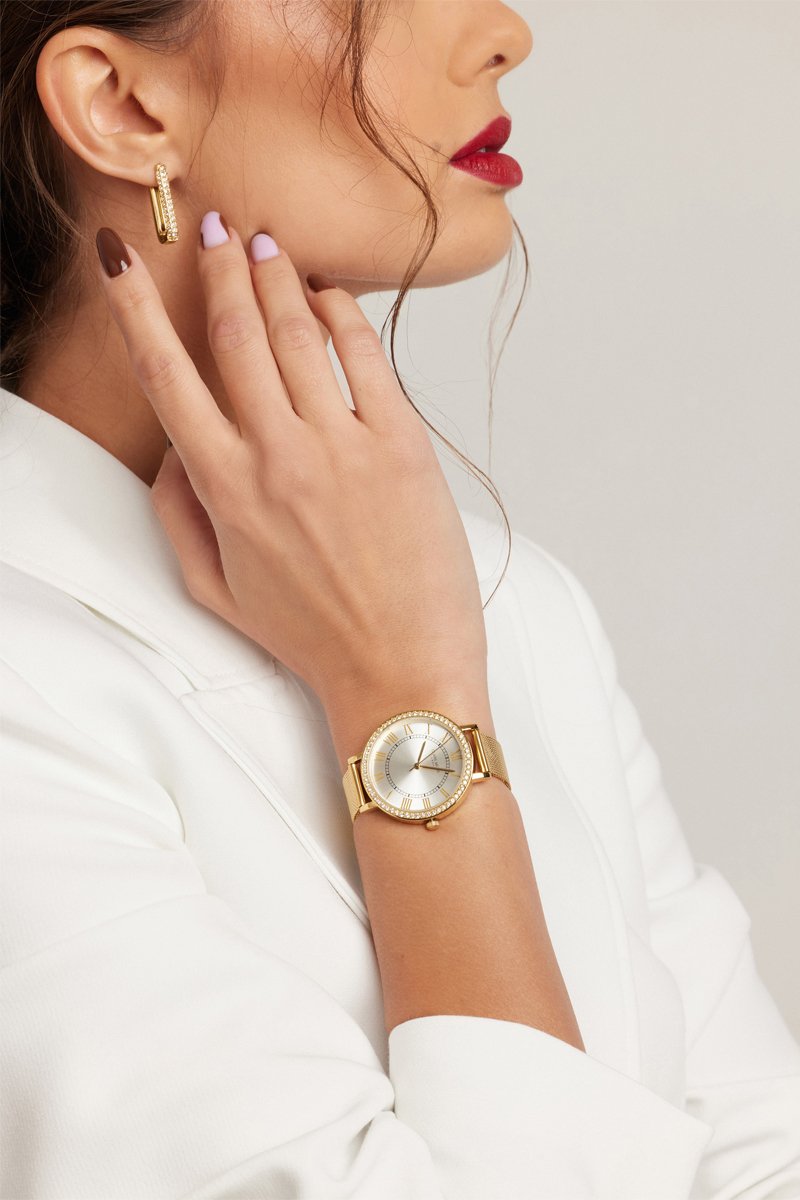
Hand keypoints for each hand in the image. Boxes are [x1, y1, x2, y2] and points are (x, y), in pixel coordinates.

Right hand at [97, 221, 489, 716]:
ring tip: (265, 246)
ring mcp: (343, 448)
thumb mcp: (219, 592)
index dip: (135, 310)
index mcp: (225, 491)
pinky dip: (346, 316)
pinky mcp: (402, 448)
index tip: (119, 262)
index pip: (166, 378)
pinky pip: (367, 359)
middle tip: (215, 229)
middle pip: (235, 337)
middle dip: (218, 271)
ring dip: (276, 279)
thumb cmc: (314, 637)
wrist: (401, 671)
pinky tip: (331, 296)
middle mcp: (277, 458)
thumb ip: (180, 518)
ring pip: (297, 336)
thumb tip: (168, 453)